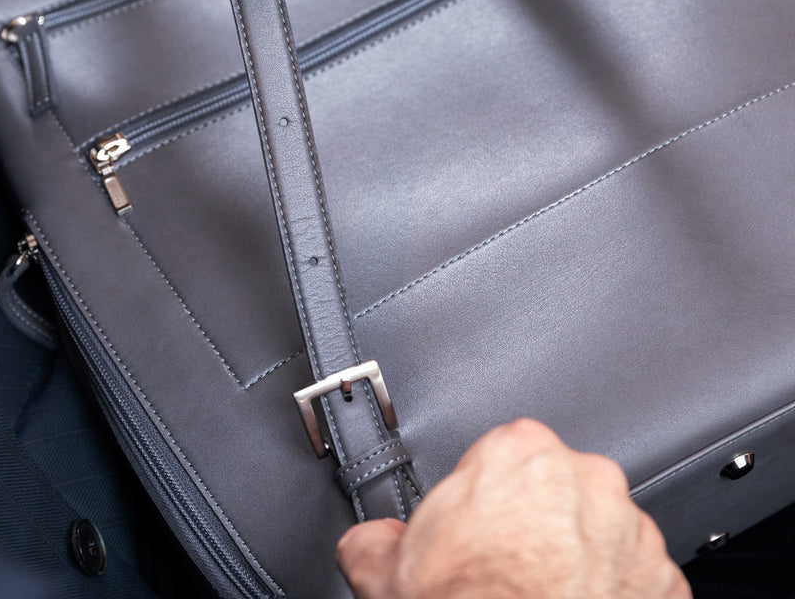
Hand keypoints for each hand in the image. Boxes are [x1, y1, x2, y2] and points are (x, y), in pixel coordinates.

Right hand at [336, 419, 690, 598]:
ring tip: (545, 597)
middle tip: (509, 568)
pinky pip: (639, 580)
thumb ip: (375, 535)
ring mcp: (633, 534)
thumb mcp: (383, 568)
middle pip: (559, 486)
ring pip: (603, 531)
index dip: (486, 494)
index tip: (479, 528)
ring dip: (582, 557)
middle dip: (538, 520)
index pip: (505, 452)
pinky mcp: (666, 585)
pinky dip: (616, 596)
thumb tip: (371, 541)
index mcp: (520, 454)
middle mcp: (586, 481)